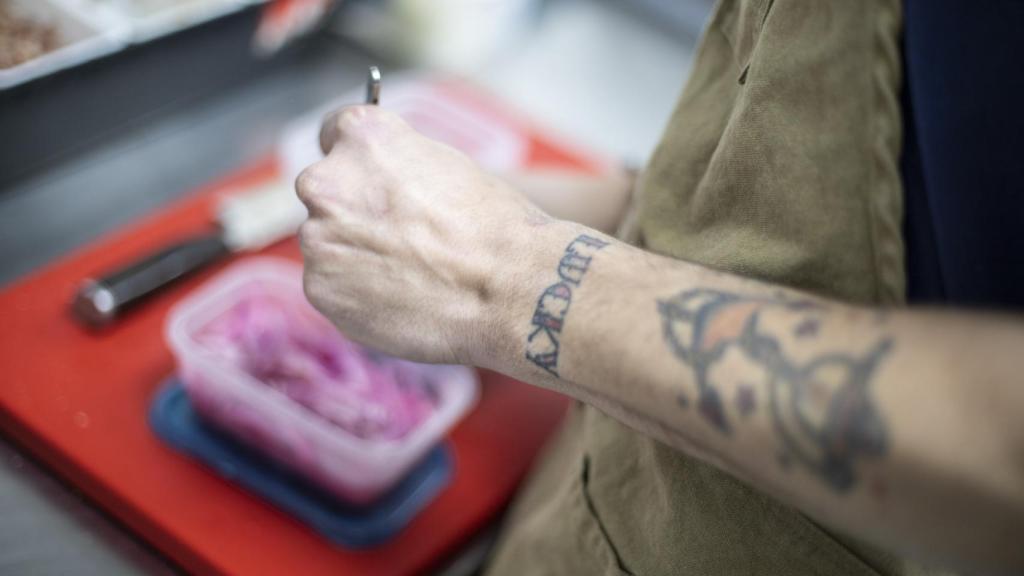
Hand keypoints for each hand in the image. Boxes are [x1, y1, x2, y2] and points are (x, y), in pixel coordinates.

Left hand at [296, 105, 550, 364]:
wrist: (508, 290)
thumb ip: (395, 168)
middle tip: (395, 237)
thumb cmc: (493, 227)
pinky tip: (399, 299)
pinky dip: (356, 295)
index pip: (334, 132)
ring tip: (408, 276)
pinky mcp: (320, 289)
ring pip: (327, 244)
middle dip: (351, 211)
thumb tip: (376, 184)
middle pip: (324, 193)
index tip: (365, 176)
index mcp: (362, 138)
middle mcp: (327, 182)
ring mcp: (318, 239)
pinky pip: (331, 287)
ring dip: (353, 255)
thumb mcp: (445, 166)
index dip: (357, 159)